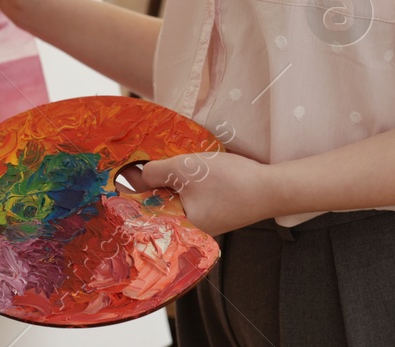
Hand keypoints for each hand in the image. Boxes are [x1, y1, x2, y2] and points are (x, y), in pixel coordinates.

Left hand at [138, 150, 274, 236]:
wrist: (272, 188)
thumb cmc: (228, 182)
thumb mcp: (184, 169)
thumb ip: (155, 172)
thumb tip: (136, 176)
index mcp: (180, 229)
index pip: (146, 214)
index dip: (134, 194)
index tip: (122, 176)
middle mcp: (191, 231)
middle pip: (161, 206)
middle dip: (153, 186)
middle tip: (143, 164)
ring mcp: (205, 222)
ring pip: (176, 200)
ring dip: (171, 183)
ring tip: (165, 164)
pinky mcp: (215, 212)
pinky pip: (191, 199)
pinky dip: (186, 185)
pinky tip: (188, 169)